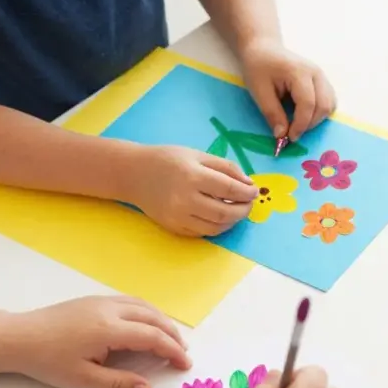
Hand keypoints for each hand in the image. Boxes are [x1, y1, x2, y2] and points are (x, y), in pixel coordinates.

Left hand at [2, 296, 189, 387]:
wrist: (18, 336)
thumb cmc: (47, 360)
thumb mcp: (83, 378)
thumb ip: (119, 384)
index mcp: (109, 329)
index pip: (152, 337)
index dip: (173, 351)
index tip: (184, 364)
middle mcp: (110, 310)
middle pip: (154, 318)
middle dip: (173, 335)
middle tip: (183, 353)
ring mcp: (102, 302)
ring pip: (144, 306)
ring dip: (162, 321)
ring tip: (171, 338)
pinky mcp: (95, 300)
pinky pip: (131, 301)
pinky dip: (148, 312)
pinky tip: (147, 323)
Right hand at [126, 145, 257, 236]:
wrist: (134, 174)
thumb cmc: (168, 160)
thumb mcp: (198, 155)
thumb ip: (226, 168)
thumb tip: (249, 184)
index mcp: (192, 176)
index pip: (229, 190)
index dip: (247, 193)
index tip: (254, 191)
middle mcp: (185, 199)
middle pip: (225, 213)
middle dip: (243, 210)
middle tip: (248, 204)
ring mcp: (178, 216)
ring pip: (216, 227)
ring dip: (232, 221)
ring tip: (236, 210)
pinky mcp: (174, 227)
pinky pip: (203, 232)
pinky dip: (217, 226)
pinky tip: (220, 216)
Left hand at [241, 39, 336, 141]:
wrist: (263, 49)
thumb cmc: (258, 67)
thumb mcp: (259, 91)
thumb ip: (272, 114)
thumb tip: (282, 136)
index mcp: (299, 72)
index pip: (308, 104)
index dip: (300, 124)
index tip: (289, 138)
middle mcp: (316, 73)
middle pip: (324, 106)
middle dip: (310, 124)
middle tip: (293, 132)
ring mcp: (322, 76)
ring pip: (330, 105)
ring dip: (317, 119)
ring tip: (298, 123)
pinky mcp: (322, 81)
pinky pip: (329, 101)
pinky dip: (320, 112)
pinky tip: (305, 115)